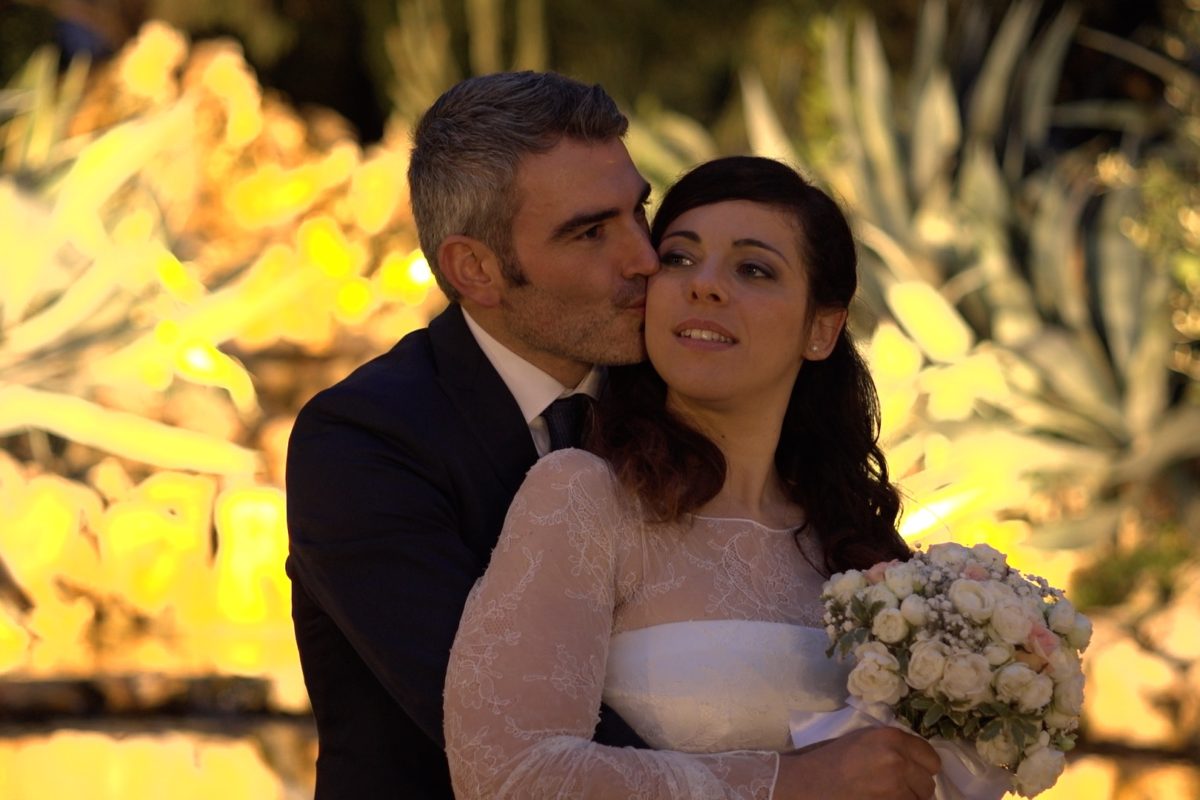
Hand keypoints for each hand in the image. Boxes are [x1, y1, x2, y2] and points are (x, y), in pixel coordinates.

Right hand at [775, 727, 939, 799]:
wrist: (808, 784)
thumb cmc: (831, 760)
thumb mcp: (863, 740)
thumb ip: (892, 745)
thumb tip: (916, 758)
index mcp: (890, 738)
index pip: (931, 757)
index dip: (921, 766)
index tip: (911, 771)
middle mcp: (897, 761)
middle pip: (928, 782)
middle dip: (915, 786)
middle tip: (894, 786)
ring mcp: (895, 789)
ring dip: (908, 799)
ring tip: (886, 795)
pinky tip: (880, 799)